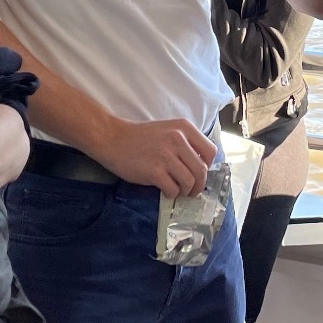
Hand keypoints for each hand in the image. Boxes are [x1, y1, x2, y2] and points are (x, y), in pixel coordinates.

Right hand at [87, 116, 214, 196]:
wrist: (112, 138)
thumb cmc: (140, 137)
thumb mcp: (168, 130)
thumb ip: (186, 143)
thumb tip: (202, 166)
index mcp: (184, 128)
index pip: (211, 151)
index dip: (207, 166)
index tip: (199, 173)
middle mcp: (177, 139)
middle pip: (201, 170)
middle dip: (199, 185)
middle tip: (192, 191)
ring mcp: (166, 155)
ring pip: (189, 182)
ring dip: (185, 191)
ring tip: (178, 191)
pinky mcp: (154, 171)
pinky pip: (173, 189)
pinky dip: (172, 194)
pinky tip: (165, 191)